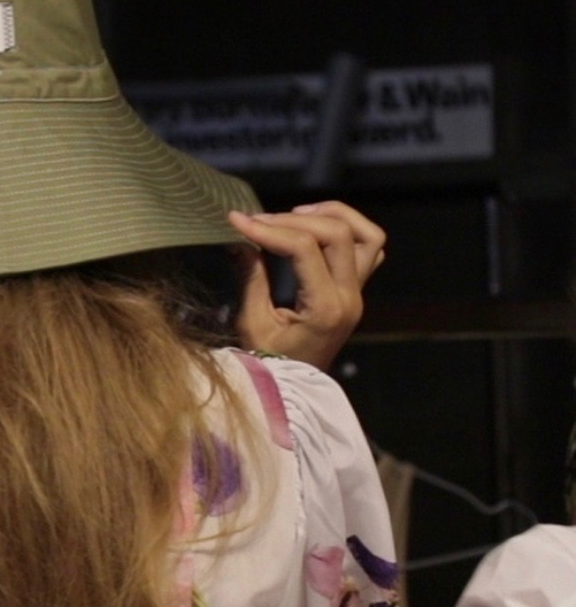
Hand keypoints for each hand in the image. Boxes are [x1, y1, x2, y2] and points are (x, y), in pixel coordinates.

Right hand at [228, 201, 384, 369]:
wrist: (291, 391)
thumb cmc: (267, 364)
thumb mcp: (252, 324)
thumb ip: (251, 279)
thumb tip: (240, 241)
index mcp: (325, 309)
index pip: (303, 249)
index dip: (268, 229)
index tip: (238, 221)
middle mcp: (350, 299)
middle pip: (338, 234)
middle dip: (293, 220)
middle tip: (260, 220)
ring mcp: (358, 294)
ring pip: (367, 236)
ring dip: (333, 216)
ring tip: (295, 215)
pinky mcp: (355, 292)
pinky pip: (369, 249)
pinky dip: (347, 230)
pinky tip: (315, 229)